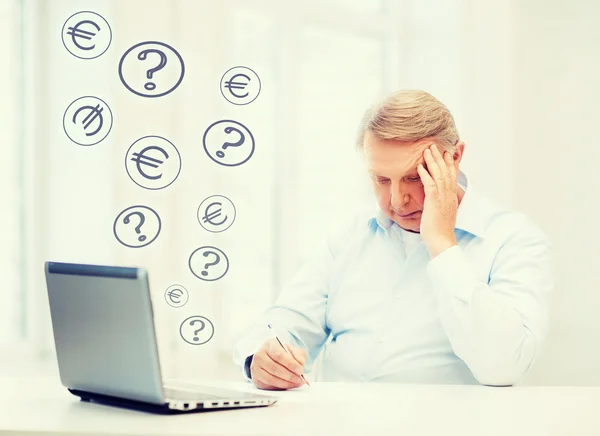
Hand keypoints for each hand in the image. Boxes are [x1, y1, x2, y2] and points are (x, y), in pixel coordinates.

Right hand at [250, 338, 306, 389]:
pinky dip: (280, 386)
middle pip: (275, 368)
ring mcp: (256, 367)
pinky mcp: (256, 378)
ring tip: (296, 383)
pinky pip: (269, 384)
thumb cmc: (280, 353)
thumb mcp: (291, 350)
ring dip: (286, 383)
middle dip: (290, 375)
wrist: (268, 357)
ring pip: (272, 378)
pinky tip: (288, 385)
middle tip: (300, 379)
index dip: (290, 364)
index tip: (300, 370)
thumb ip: (298, 355)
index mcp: (270, 345)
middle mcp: (260, 355)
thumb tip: (300, 364)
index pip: (279, 355)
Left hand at [417, 143, 458, 257]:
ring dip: (433, 161)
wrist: (442, 240)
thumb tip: (436, 198)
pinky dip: (425, 174)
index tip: (449, 151)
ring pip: (439, 174)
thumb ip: (441, 202)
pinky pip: (430, 184)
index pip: (453, 174)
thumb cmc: (440, 229)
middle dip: (441, 156)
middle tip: (435, 145)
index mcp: (452, 196)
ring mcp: (443, 197)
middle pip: (447, 170)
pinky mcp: (434, 201)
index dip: (451, 162)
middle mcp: (449, 194)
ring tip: (427, 150)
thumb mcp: (443, 212)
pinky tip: (420, 166)